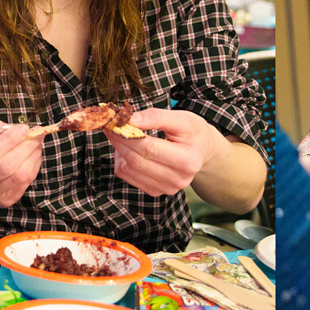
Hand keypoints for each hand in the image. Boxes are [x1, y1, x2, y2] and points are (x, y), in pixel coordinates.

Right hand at [0, 121, 42, 207]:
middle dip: (26, 147)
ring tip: (37, 142)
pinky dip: (34, 166)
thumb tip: (10, 128)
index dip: (8, 140)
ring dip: (33, 156)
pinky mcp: (5, 201)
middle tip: (36, 133)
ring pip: (19, 176)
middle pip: (6, 167)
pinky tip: (33, 155)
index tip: (24, 128)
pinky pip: (25, 183)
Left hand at [103, 108, 229, 196]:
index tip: (114, 120)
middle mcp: (177, 180)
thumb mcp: (182, 119)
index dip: (127, 134)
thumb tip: (130, 120)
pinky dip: (122, 159)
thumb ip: (157, 117)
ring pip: (128, 169)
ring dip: (119, 149)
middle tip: (108, 124)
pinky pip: (127, 176)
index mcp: (187, 161)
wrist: (201, 151)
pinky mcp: (154, 191)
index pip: (149, 148)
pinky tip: (128, 147)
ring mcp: (165, 189)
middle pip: (136, 160)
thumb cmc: (192, 132)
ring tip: (122, 133)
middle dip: (119, 140)